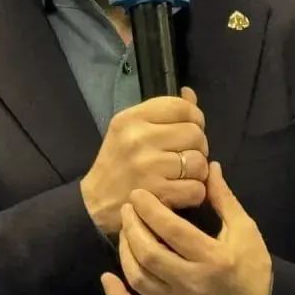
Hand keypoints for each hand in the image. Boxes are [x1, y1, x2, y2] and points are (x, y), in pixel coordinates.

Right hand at [80, 87, 209, 234]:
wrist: (95, 201)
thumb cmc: (118, 162)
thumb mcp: (131, 129)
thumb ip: (162, 111)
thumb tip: (189, 93)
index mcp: (132, 118)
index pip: (181, 107)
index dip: (195, 118)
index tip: (190, 130)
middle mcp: (138, 139)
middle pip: (195, 134)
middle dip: (198, 147)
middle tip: (185, 156)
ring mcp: (148, 167)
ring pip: (199, 162)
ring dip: (197, 172)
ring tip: (182, 175)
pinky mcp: (156, 194)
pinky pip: (196, 189)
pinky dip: (194, 193)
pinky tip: (179, 192)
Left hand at [100, 162, 273, 294]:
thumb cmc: (253, 268)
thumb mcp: (245, 230)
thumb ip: (223, 199)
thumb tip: (209, 167)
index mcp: (212, 257)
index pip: (172, 230)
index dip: (150, 209)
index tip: (138, 193)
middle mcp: (191, 283)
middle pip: (149, 254)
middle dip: (132, 227)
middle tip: (127, 208)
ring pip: (138, 279)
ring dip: (125, 252)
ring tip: (124, 231)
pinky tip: (107, 277)